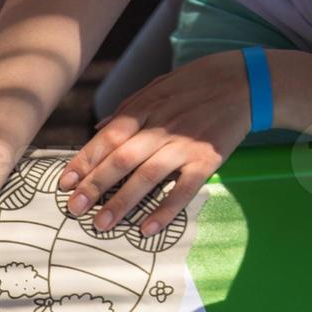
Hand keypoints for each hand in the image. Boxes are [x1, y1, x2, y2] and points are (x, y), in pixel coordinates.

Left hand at [60, 51, 250, 233]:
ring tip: (101, 224)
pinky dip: (165, 210)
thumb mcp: (158, 86)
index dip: (85, 161)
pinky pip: (184, 189)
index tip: (65, 183)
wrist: (246, 81)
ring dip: (122, 202)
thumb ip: (128, 108)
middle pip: (121, 159)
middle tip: (74, 209)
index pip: (107, 137)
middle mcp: (161, 127)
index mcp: (145, 108)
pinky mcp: (208, 159)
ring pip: (147, 177)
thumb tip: (98, 128)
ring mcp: (185, 145)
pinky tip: (147, 229)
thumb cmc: (197, 84)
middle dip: (95, 185)